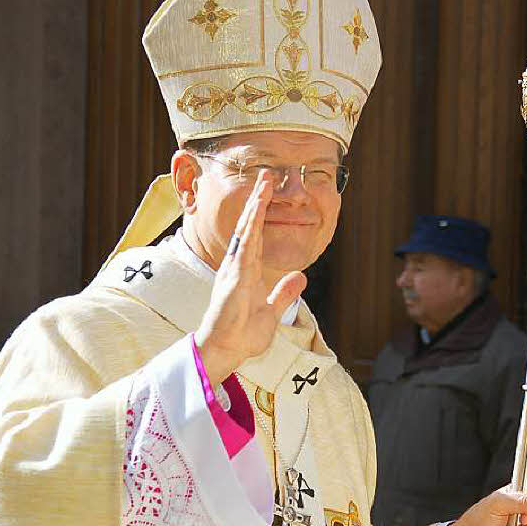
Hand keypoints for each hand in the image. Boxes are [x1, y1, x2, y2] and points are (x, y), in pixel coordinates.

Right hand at [194, 175, 306, 387]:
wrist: (225, 350)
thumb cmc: (242, 334)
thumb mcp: (272, 311)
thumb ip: (284, 293)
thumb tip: (301, 277)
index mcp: (246, 271)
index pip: (257, 236)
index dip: (262, 214)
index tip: (269, 193)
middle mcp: (238, 266)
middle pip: (251, 227)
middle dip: (259, 200)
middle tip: (267, 176)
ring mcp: (234, 270)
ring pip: (247, 231)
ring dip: (255, 207)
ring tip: (263, 185)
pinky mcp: (234, 280)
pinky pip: (244, 249)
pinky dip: (250, 230)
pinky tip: (256, 214)